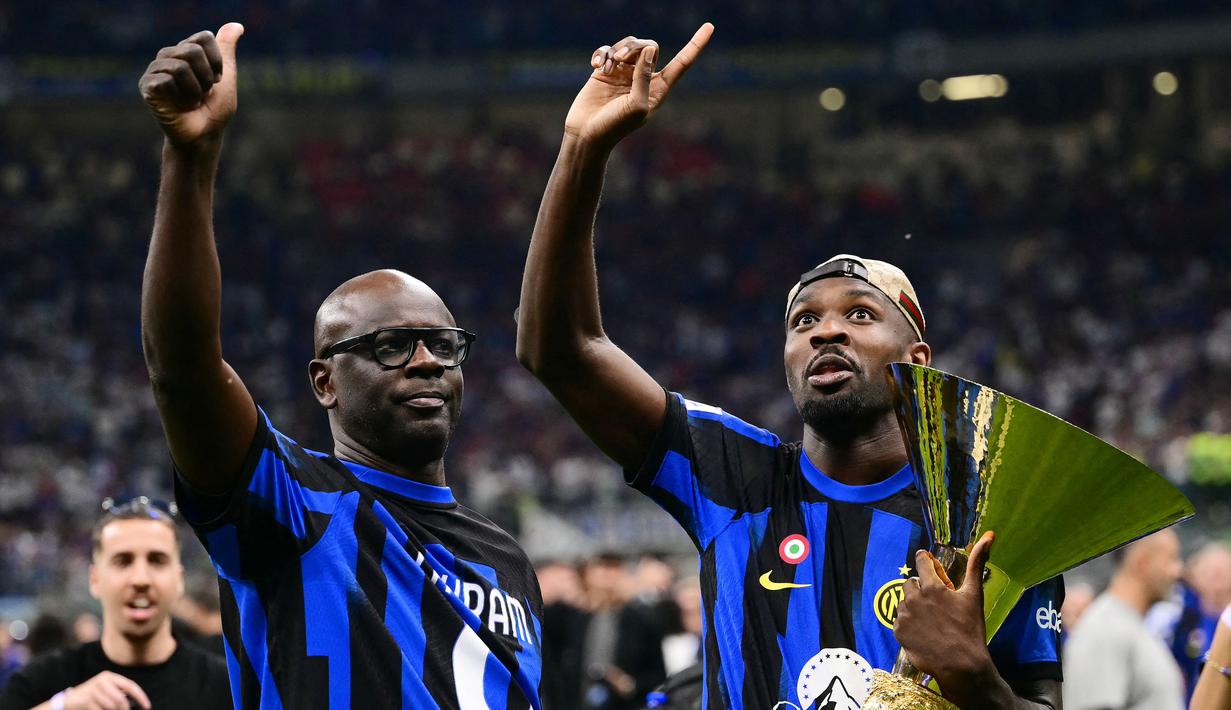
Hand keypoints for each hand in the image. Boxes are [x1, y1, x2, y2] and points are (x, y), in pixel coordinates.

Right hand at [61, 671, 150, 709]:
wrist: (68, 701)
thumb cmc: (91, 697)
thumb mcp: (105, 691)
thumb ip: (119, 694)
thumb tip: (136, 703)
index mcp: (109, 676)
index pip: (130, 686)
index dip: (141, 696)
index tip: (147, 706)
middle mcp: (101, 680)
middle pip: (121, 700)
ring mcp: (92, 689)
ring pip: (111, 707)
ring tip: (104, 709)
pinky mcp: (85, 699)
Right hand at [138, 23, 243, 147]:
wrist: (204, 136)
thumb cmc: (214, 110)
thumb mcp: (227, 77)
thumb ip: (227, 49)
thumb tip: (237, 24)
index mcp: (186, 50)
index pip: (204, 38)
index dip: (217, 61)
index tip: (218, 80)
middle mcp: (168, 55)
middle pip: (192, 51)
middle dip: (206, 77)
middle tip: (204, 93)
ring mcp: (155, 69)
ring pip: (181, 65)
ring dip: (196, 89)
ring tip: (192, 101)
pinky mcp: (147, 85)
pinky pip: (167, 79)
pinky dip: (182, 96)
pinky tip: (179, 105)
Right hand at [563, 23, 713, 150]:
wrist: (586, 134)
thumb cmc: (615, 126)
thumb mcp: (637, 105)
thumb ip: (645, 77)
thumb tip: (647, 51)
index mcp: (658, 89)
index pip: (682, 63)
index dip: (695, 45)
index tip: (710, 26)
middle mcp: (643, 79)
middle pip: (649, 47)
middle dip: (636, 47)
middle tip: (621, 59)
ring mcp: (624, 74)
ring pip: (629, 45)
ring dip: (618, 50)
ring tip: (608, 66)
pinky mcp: (605, 71)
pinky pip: (607, 50)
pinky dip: (602, 54)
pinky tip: (596, 65)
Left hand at [894, 532, 995, 697]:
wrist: (961, 665)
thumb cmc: (970, 629)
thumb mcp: (974, 595)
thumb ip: (977, 563)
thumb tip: (989, 535)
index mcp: (931, 586)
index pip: (921, 561)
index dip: (927, 562)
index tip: (931, 567)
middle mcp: (913, 598)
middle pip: (911, 582)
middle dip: (922, 589)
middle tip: (937, 603)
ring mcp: (904, 616)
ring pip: (904, 602)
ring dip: (915, 606)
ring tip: (932, 620)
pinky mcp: (898, 632)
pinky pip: (900, 620)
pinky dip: (909, 623)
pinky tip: (925, 632)